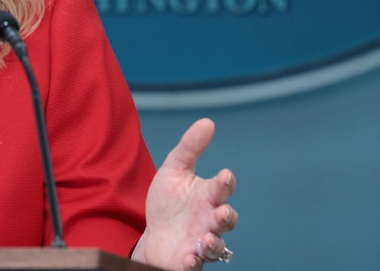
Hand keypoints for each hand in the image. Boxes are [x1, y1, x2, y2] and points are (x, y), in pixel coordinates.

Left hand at [135, 118, 236, 270]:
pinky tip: (188, 258)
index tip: (224, 175)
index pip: (223, 188)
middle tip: (221, 213)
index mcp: (209, 196)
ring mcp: (202, 242)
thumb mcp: (174, 170)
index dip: (225, 182)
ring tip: (205, 240)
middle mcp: (210, 220)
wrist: (152, 234)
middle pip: (227, 220)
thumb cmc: (169, 202)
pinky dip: (194, 262)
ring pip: (217, 246)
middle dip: (227, 217)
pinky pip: (196, 264)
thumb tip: (208, 122)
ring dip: (214, 244)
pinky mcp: (190, 260)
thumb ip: (190, 147)